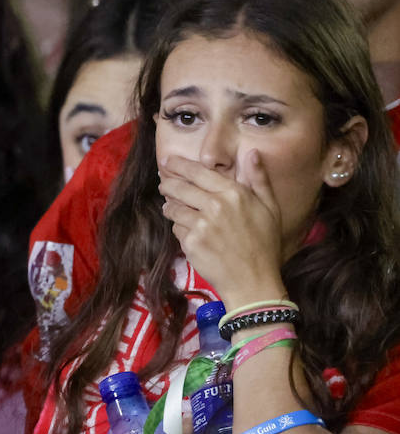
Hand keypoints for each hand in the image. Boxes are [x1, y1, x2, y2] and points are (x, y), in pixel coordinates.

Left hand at [157, 151, 287, 306]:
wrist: (254, 280)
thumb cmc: (264, 245)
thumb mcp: (270, 208)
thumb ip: (259, 179)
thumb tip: (253, 153)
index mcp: (234, 193)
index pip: (199, 172)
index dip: (179, 165)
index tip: (168, 161)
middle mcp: (216, 205)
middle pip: (179, 187)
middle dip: (167, 184)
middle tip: (163, 183)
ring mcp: (201, 224)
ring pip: (173, 208)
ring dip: (170, 207)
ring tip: (171, 207)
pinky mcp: (191, 242)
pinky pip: (176, 228)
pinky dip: (179, 228)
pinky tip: (188, 232)